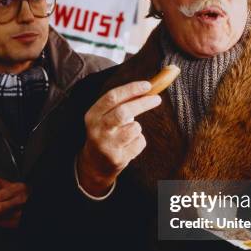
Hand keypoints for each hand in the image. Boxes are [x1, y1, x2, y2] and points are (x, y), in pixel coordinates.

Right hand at [77, 81, 160, 195]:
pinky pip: (139, 142)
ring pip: (134, 128)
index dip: (131, 89)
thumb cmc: (105, 133)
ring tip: (129, 132)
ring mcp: (107, 145)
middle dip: (142, 103)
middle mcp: (97, 129)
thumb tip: (146, 88)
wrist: (95, 165)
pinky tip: (128, 146)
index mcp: (92, 115)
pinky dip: (139, 141)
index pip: (112, 97)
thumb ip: (120, 104)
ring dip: (137, 127)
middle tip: (157, 99)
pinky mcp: (117, 158)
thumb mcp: (104, 117)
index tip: (147, 85)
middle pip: (123, 112)